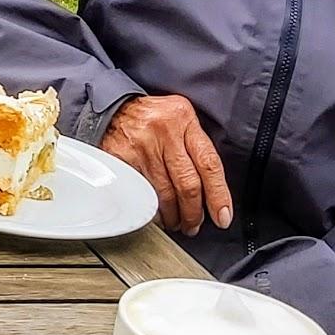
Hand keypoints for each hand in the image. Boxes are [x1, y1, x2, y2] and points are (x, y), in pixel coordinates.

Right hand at [103, 96, 232, 235]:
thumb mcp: (178, 119)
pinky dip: (152, 210)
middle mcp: (164, 133)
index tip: (222, 215)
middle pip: (187, 184)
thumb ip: (194, 144)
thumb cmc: (150, 118)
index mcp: (184, 120)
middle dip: (193, 212)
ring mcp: (141, 148)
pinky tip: (157, 215)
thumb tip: (211, 185)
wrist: (112, 109)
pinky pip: (142, 194)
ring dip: (173, 216)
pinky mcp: (122, 161)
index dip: (218, 195)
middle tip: (194, 225)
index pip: (209, 164)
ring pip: (164, 194)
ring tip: (177, 223)